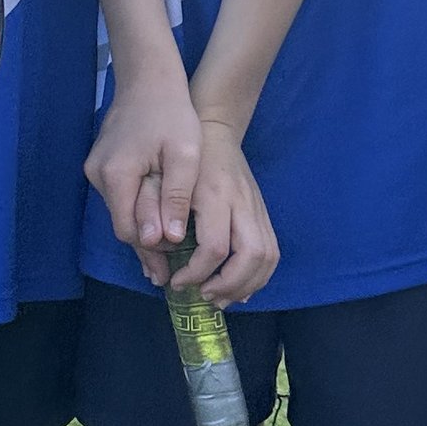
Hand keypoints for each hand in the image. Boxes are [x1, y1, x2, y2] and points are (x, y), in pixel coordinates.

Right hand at [84, 68, 205, 259]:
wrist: (148, 77)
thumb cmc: (172, 112)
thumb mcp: (184, 155)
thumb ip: (174, 197)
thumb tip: (167, 240)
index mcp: (117, 174)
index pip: (130, 228)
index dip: (152, 250)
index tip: (172, 269)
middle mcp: (99, 176)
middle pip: (123, 224)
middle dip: (146, 249)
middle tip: (168, 276)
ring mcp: (97, 170)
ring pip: (121, 212)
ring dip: (143, 231)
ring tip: (165, 259)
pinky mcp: (102, 165)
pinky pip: (120, 198)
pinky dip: (137, 213)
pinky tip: (155, 226)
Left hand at [161, 119, 279, 303]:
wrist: (214, 129)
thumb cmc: (181, 158)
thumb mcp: (162, 185)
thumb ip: (158, 225)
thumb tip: (155, 272)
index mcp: (215, 195)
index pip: (215, 248)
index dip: (196, 273)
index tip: (177, 282)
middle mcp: (241, 202)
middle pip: (252, 256)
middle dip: (229, 285)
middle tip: (203, 294)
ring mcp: (256, 207)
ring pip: (268, 256)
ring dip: (247, 285)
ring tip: (221, 296)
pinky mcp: (262, 212)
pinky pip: (271, 251)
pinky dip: (258, 275)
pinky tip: (238, 286)